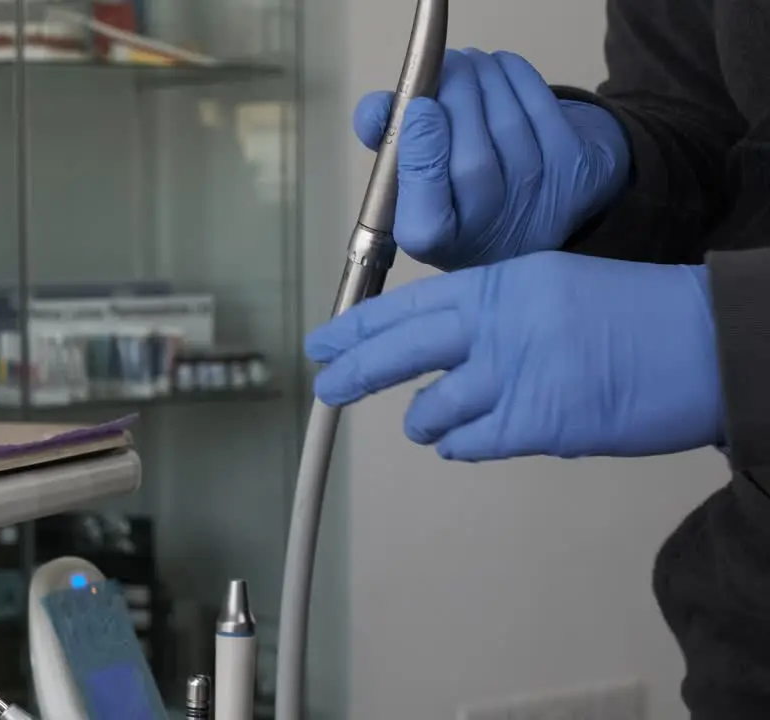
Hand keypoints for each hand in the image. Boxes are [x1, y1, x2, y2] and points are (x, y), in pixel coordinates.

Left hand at [305, 251, 723, 460]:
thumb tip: (445, 354)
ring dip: (425, 418)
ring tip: (430, 420)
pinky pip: (468, 442)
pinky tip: (460, 439)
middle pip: (400, 349)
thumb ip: (496, 314)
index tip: (326, 340)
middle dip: (354, 371)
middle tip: (326, 387)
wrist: (712, 343)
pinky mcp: (537, 422)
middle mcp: (500, 322)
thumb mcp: (555, 288)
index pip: (411, 304)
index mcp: (504, 281)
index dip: (360, 326)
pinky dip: (458, 444)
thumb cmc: (641, 317)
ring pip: (432, 407)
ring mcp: (516, 373)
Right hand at [354, 49, 630, 269]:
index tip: (420, 107)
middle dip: (456, 96)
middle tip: (444, 65)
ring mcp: (538, 200)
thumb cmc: (452, 191)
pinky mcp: (573, 167)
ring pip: (507, 124)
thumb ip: (385, 142)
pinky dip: (514, 75)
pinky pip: (539, 107)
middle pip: (473, 160)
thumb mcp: (407, 180)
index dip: (423, 156)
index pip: (426, 216)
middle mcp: (490, 229)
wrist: (526, 211)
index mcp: (436, 240)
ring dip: (483, 77)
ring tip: (465, 64)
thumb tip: (375, 109)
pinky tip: (497, 69)